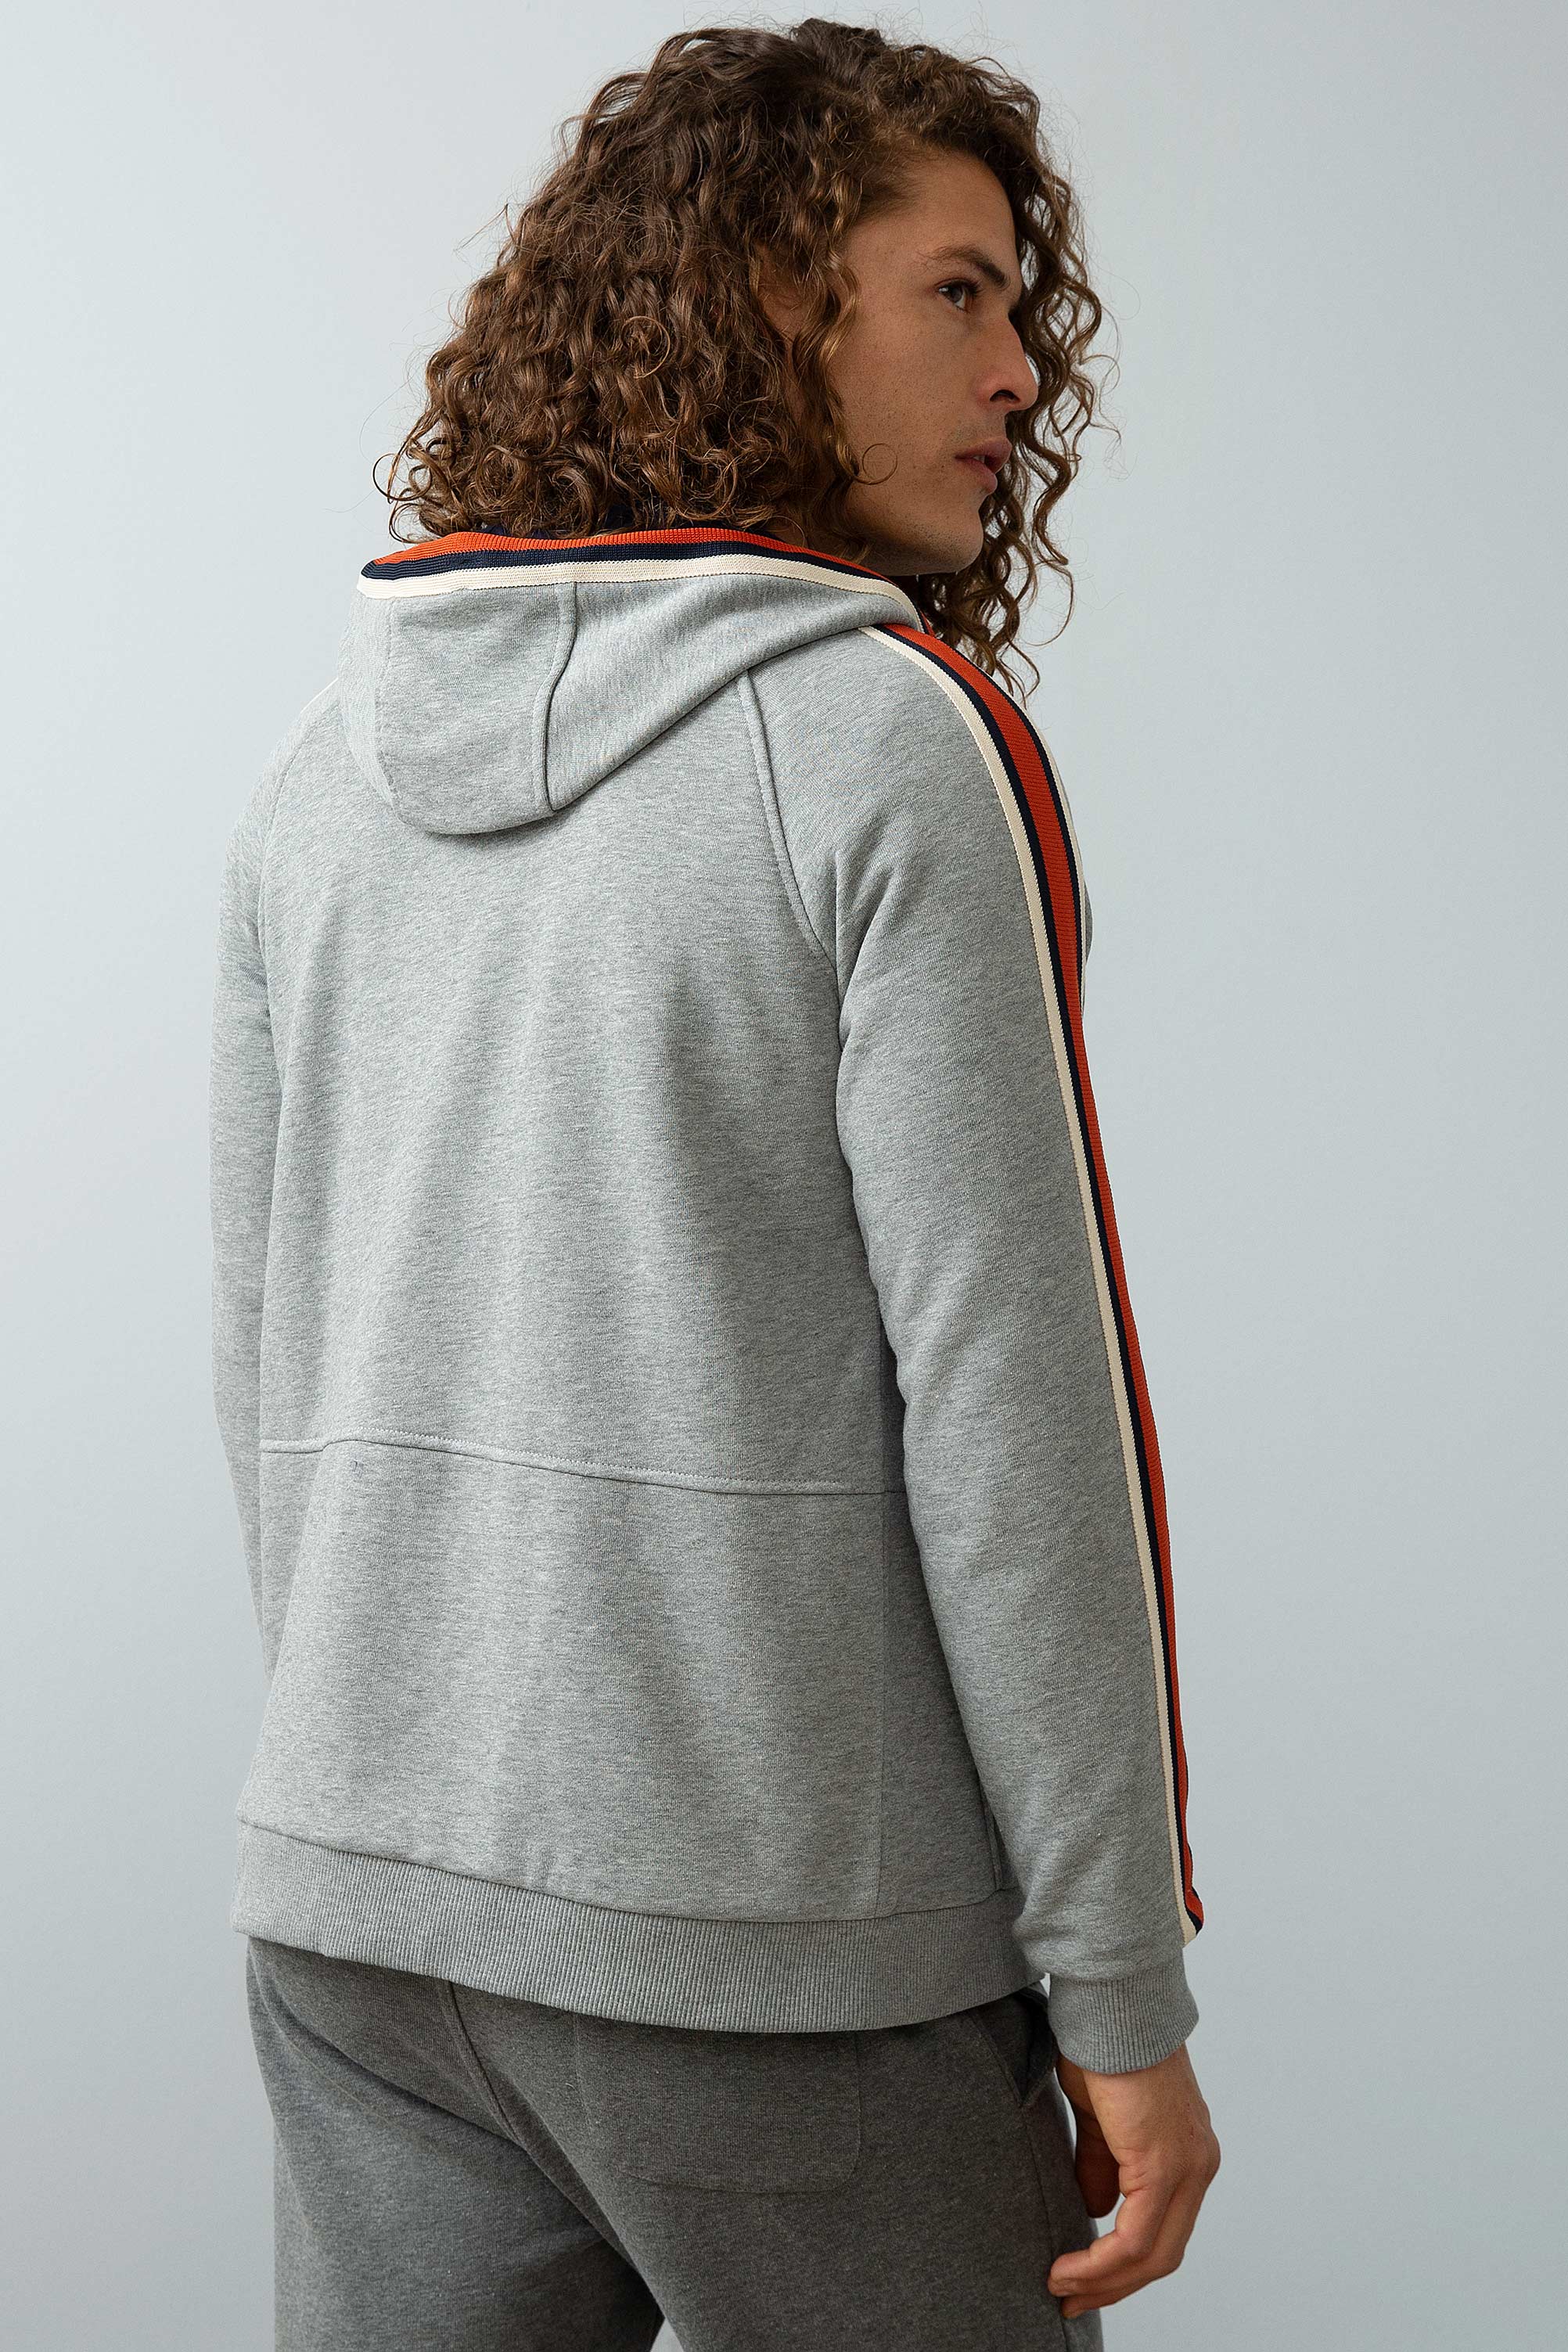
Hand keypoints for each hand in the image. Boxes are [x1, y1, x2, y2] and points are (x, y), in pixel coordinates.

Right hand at [1045, 2038, 1219, 2319]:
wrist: (1113, 2004)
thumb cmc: (1105, 2045)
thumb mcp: (1103, 2118)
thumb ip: (1102, 2163)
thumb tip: (1094, 2209)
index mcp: (1188, 2153)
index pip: (1164, 2229)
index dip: (1124, 2264)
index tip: (1083, 2278)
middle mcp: (1198, 2165)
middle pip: (1164, 2253)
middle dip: (1114, 2284)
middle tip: (1071, 2297)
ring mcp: (1188, 2167)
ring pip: (1153, 2253)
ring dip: (1104, 2280)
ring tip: (1062, 2287)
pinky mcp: (1164, 2164)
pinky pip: (1136, 2237)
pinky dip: (1101, 2261)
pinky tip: (1069, 2266)